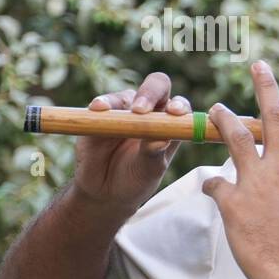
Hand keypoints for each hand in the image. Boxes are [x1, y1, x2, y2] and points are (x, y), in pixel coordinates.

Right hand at [73, 72, 192, 213]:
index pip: (180, 105)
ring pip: (126, 96)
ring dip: (120, 100)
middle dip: (150, 92)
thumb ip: (154, 154)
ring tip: (110, 110)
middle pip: (156, 87)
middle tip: (140, 109)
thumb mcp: (148, 170)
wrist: (105, 191)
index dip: (180, 104)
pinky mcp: (101, 116)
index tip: (175, 112)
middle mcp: (150, 113)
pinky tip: (98, 108)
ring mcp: (125, 112)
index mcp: (170, 124)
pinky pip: (103, 104)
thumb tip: (161, 140)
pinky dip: (102, 103)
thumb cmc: (136, 179)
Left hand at [201, 61, 278, 278]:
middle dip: (266, 87)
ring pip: (236, 137)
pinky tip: (211, 187)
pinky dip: (211, 182)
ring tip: (215, 109)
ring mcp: (255, 183)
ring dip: (224, 119)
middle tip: (258, 65)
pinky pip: (214, 182)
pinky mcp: (232, 202)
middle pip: (273, 117)